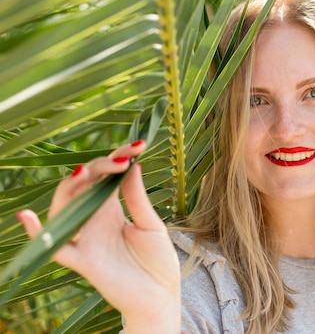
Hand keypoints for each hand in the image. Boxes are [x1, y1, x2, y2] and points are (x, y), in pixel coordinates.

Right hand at [17, 141, 180, 332]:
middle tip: (121, 158)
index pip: (106, 177)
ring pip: (64, 207)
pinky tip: (27, 216)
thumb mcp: (152, 225)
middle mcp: (94, 220)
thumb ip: (138, 199)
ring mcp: (86, 239)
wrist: (161, 297)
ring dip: (71, 188)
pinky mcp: (82, 261)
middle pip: (83, 186)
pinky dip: (38, 233)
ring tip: (86, 171)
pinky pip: (54, 248)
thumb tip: (133, 165)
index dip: (117, 159)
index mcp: (112, 210)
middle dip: (98, 166)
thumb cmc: (158, 262)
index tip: (138, 145)